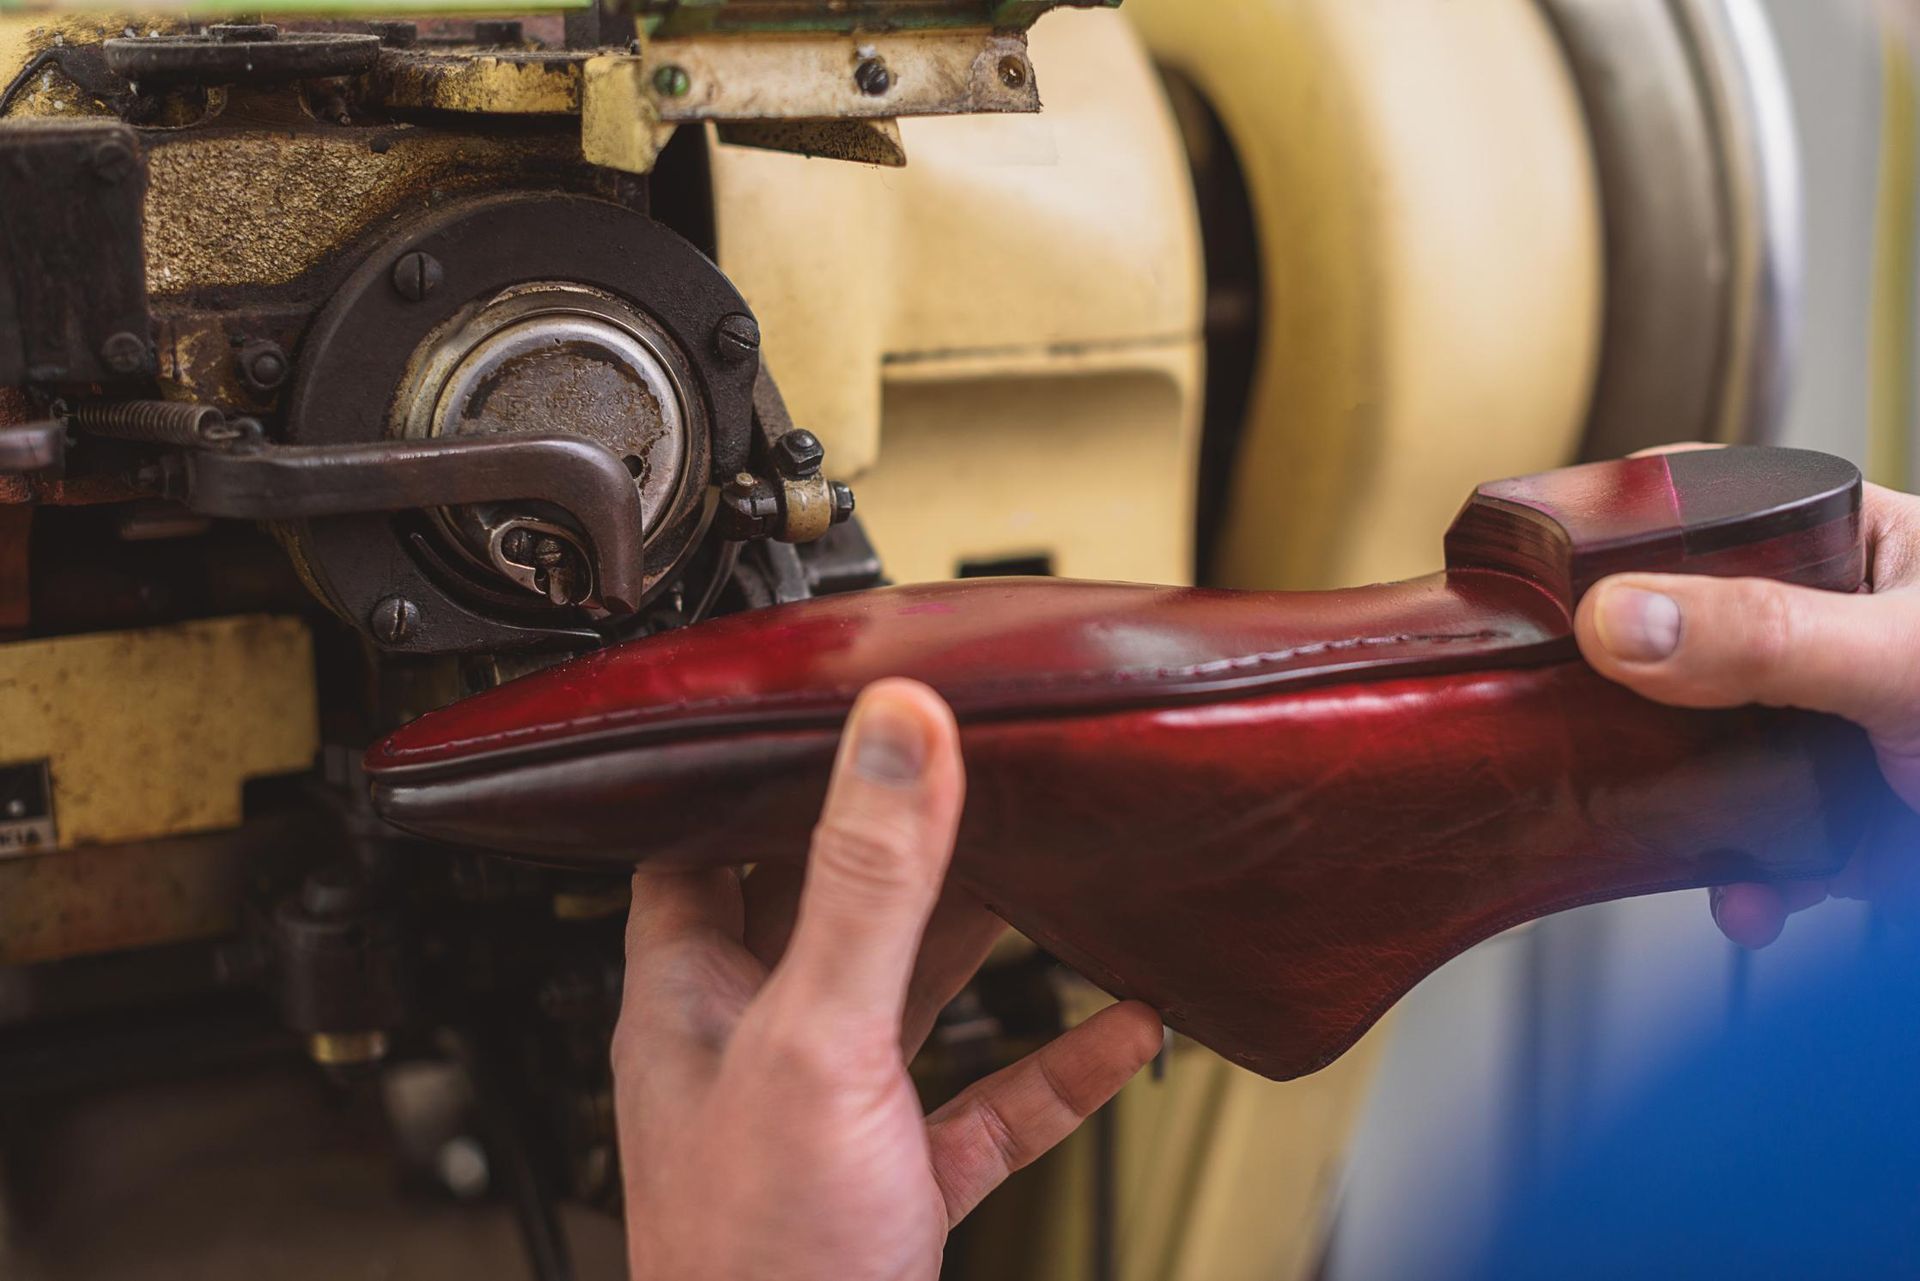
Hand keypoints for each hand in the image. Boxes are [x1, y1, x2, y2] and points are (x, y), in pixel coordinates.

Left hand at [611, 678, 1162, 1280]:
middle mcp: (753, 1046)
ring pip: (909, 999)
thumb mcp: (818, 1039)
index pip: (696, 848)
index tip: (819, 712)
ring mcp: (830, 1117)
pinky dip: (1055, 1065)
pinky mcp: (899, 1185)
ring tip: (1049, 870)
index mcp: (691, 997)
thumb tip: (896, 732)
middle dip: (897, 843)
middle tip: (968, 771)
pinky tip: (1122, 1028)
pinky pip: (987, 1106)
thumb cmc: (758, 1264)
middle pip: (824, 909)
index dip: (746, 776)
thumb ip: (866, 882)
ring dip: (981, 941)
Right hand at [1575, 476, 1919, 947]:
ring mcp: (1825, 728)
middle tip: (1561, 718)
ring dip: (1678, 806)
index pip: (1704, 510)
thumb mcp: (1905, 659)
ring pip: (1702, 750)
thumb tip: (1618, 619)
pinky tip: (1757, 903)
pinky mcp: (1837, 818)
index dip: (1618, 533)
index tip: (1534, 576)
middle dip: (1626, 694)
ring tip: (1671, 833)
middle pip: (1678, 641)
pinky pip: (1752, 842)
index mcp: (1849, 551)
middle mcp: (1824, 632)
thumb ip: (1767, 637)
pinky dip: (1742, 882)